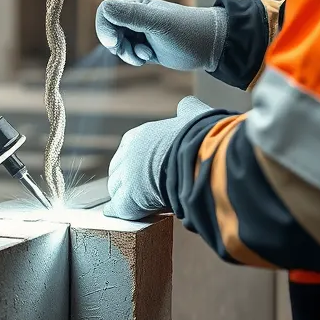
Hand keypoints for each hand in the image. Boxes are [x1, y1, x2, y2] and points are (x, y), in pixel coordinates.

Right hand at [95, 0, 226, 70]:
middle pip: (109, 31)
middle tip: (133, 52)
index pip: (106, 12)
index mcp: (137, 6)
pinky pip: (130, 54)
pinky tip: (151, 58)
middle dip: (117, 45)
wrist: (211, 46)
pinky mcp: (148, 48)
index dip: (104, 28)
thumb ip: (132, 15)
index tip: (116, 42)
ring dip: (128, 54)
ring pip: (119, 45)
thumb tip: (104, 8)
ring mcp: (142, 33)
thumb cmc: (188, 31)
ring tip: (146, 56)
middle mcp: (136, 18)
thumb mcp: (159, 23)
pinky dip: (136, 59)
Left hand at [104, 96, 214, 219]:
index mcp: (143, 134)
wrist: (202, 158)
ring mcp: (127, 176)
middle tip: (140, 188)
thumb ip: (188, 110)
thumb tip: (187, 104)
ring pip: (116, 188)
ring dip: (124, 196)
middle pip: (118, 168)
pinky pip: (118, 208)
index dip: (135, 159)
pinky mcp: (129, 199)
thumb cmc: (203, 138)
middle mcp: (130, 152)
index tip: (144, 167)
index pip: (128, 147)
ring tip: (138, 203)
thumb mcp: (195, 116)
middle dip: (127, 178)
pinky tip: (124, 214)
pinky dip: (120, 211)